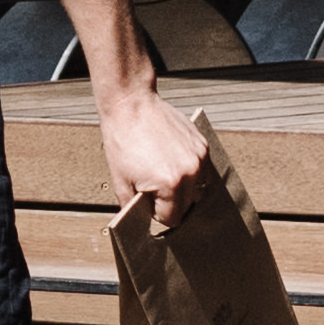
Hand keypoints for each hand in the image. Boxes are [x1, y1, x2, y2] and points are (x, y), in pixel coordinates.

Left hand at [105, 84, 212, 229]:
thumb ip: (133, 206)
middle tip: (152, 185)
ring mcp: (199, 157)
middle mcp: (190, 172)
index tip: (149, 202)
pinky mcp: (202, 145)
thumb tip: (141, 218)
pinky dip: (188, 170)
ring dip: (183, 187)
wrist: (131, 105)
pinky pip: (201, 169)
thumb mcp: (121, 181)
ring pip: (197, 188)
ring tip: (163, 171)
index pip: (172, 219)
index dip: (158, 213)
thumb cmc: (123, 138)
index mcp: (170, 184)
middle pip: (187, 205)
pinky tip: (170, 159)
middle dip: (170, 201)